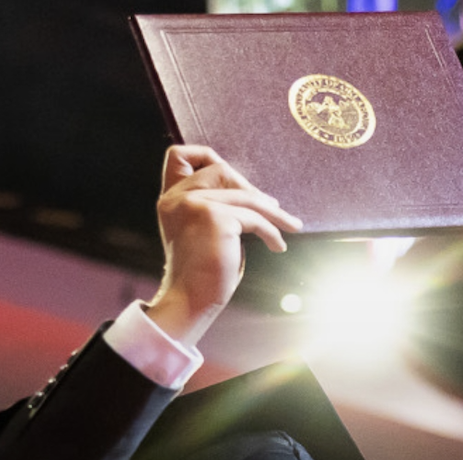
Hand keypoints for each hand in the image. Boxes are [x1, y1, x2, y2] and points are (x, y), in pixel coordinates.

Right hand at [145, 145, 302, 346]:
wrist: (191, 300)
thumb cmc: (202, 273)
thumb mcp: (204, 231)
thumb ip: (215, 206)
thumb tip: (255, 194)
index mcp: (171, 199)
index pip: (179, 156)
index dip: (207, 156)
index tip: (236, 179)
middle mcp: (178, 197)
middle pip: (221, 169)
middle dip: (251, 189)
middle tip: (273, 210)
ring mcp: (194, 204)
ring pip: (245, 196)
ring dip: (274, 213)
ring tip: (290, 226)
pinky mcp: (214, 217)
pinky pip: (254, 218)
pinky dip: (271, 232)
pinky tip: (278, 246)